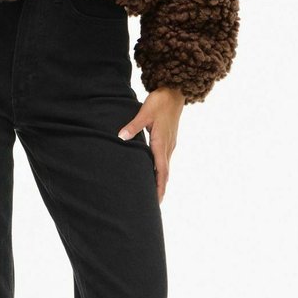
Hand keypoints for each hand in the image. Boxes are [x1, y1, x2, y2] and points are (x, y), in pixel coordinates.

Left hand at [117, 87, 185, 203]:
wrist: (175, 92)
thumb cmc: (160, 101)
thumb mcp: (145, 112)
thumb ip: (133, 126)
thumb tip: (121, 137)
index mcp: (161, 143)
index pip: (161, 171)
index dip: (159, 186)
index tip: (157, 200)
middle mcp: (168, 147)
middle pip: (165, 173)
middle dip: (160, 189)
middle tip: (155, 205)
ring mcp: (170, 144)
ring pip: (165, 168)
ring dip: (160, 181)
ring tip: (154, 194)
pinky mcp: (169, 140)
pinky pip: (165, 160)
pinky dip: (161, 171)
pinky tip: (155, 174)